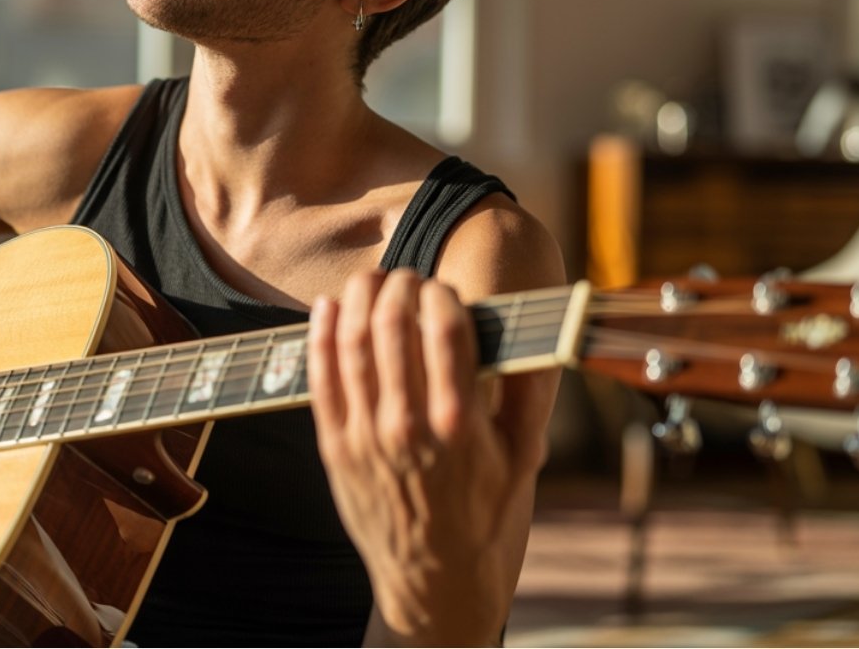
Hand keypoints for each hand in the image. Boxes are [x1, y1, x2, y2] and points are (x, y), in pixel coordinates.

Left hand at [307, 269, 555, 645]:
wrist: (435, 579)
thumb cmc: (485, 515)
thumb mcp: (522, 456)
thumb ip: (527, 392)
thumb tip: (538, 332)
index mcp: (461, 422)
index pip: (445, 327)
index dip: (441, 292)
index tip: (443, 288)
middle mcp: (409, 425)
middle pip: (392, 324)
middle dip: (399, 286)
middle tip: (407, 279)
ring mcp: (366, 436)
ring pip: (352, 342)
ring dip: (359, 298)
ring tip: (372, 282)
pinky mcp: (335, 448)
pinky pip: (320, 377)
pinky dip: (321, 334)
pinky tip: (328, 308)